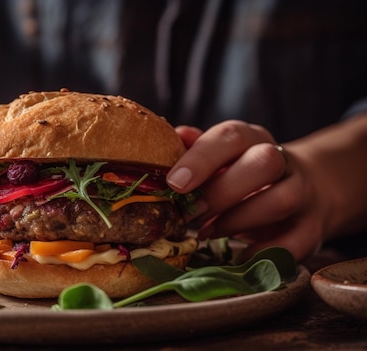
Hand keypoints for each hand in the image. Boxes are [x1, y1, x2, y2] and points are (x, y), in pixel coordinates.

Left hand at [167, 120, 327, 261]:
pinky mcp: (312, 228)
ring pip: (281, 200)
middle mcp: (283, 161)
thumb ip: (196, 150)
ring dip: (237, 220)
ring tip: (207, 232)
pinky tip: (237, 257)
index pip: (232, 136)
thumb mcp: (222, 158)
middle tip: (189, 213)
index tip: (175, 183)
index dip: (201, 158)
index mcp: (253, 139)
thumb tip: (175, 137)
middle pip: (263, 163)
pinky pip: (295, 242)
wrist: (306, 189)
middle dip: (221, 191)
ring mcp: (303, 193)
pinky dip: (263, 252)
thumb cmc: (245, 174)